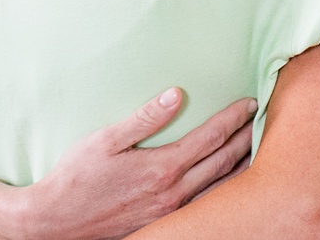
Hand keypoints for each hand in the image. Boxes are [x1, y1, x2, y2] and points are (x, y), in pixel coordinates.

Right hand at [16, 90, 255, 239]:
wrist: (55, 224)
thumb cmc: (76, 178)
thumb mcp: (105, 140)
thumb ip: (144, 118)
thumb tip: (176, 94)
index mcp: (162, 169)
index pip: (211, 138)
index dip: (233, 118)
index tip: (250, 101)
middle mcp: (173, 193)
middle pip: (224, 162)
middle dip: (246, 138)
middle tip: (263, 117)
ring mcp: (171, 212)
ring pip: (220, 187)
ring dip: (241, 164)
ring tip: (256, 144)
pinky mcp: (165, 223)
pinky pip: (205, 202)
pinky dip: (224, 185)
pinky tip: (227, 176)